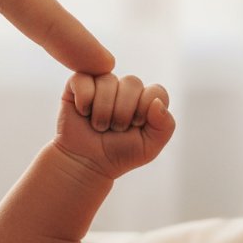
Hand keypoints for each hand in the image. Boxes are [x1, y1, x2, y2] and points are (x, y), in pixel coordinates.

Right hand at [54, 73, 174, 178]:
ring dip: (102, 111)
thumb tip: (157, 102)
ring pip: (108, 81)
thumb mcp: (148, 147)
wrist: (84, 163)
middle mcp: (125, 88)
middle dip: (123, 112)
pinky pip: (83, 79)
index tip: (135, 126)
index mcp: (145, 100)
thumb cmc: (117, 154)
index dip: (145, 109)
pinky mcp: (78, 84)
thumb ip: (164, 126)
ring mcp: (102, 84)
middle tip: (115, 129)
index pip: (156, 91)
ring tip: (98, 126)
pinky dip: (84, 99)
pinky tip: (83, 113)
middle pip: (132, 82)